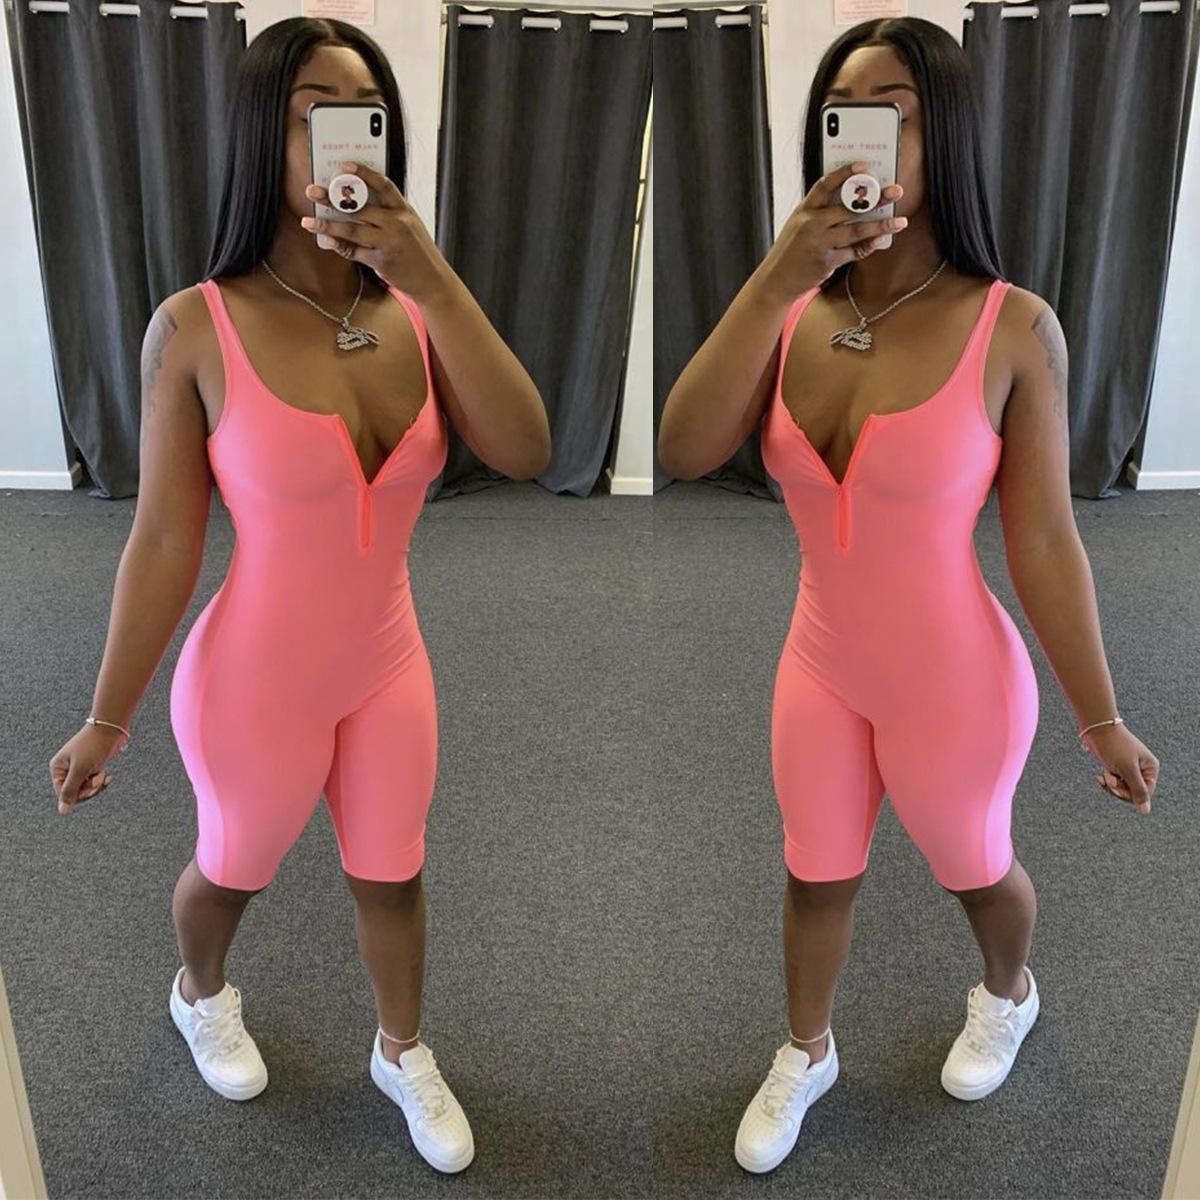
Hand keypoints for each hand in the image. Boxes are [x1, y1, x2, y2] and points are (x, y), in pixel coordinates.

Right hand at [49, 725, 124, 813]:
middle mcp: (66, 769)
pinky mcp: (91, 767)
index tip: (92, 786)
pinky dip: (102, 781)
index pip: (63, 794)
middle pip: (76, 793)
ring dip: (97, 785)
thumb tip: (62, 811)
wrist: (111, 729)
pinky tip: (109, 776)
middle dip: (90, 789)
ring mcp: (79, 768)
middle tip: (99, 779)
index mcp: (58, 768)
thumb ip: (70, 791)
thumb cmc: (93, 746)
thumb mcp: (80, 769)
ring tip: (104, 775)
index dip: (79, 794)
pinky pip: (94, 782)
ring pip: (86, 789)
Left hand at [301, 162, 445, 300]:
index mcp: (404, 211)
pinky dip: (339, 246)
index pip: (383, 185)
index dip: (363, 173)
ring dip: (328, 225)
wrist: (432, 281)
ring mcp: (389, 243)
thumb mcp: (410, 226)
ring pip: (352, 230)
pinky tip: (327, 240)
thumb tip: (357, 205)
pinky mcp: (382, 261)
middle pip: (360, 207)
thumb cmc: (418, 252)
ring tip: (309, 222)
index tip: (344, 166)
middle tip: (312, 191)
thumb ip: (388, 214)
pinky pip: (355, 252)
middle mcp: (397, 224)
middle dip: (333, 198)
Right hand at [761, 161, 907, 298]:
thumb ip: (819, 214)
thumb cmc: (790, 252)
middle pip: (848, 206)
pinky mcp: (826, 261)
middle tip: (896, 192)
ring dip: (880, 225)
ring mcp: (819, 242)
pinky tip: (881, 240)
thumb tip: (852, 205)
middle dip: (876, 198)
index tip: (864, 166)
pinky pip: (853, 252)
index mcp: (804, 210)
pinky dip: (868, 246)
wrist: (776, 281)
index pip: (825, 185)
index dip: (845, 173)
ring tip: (899, 221)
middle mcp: (811, 224)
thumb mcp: (798, 226)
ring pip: (856, 230)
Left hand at [1082, 724, 1157, 813]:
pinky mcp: (1117, 767)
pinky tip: (1099, 776)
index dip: (1129, 794)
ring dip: (1111, 785)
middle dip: (1118, 789)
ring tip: (1103, 775)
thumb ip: (1137, 790)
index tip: (1115, 786)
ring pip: (1122, 788)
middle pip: (1132, 792)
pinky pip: (1114, 782)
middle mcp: (1142, 769)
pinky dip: (1107, 781)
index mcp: (1151, 768)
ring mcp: (1129, 768)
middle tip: (1108, 779)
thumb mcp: (1128, 769)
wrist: (1097, 728)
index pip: (1145, 793)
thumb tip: (1146, 811)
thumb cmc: (1115, 745)